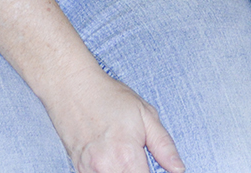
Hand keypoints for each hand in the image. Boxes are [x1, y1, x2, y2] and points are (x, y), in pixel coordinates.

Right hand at [48, 72, 184, 172]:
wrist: (71, 87)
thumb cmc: (109, 97)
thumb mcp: (146, 115)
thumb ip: (164, 147)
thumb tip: (178, 169)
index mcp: (127, 156)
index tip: (155, 168)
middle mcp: (106, 169)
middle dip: (139, 172)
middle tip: (142, 160)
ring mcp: (88, 172)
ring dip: (124, 172)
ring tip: (126, 158)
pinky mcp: (78, 170)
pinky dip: (109, 170)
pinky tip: (113, 160)